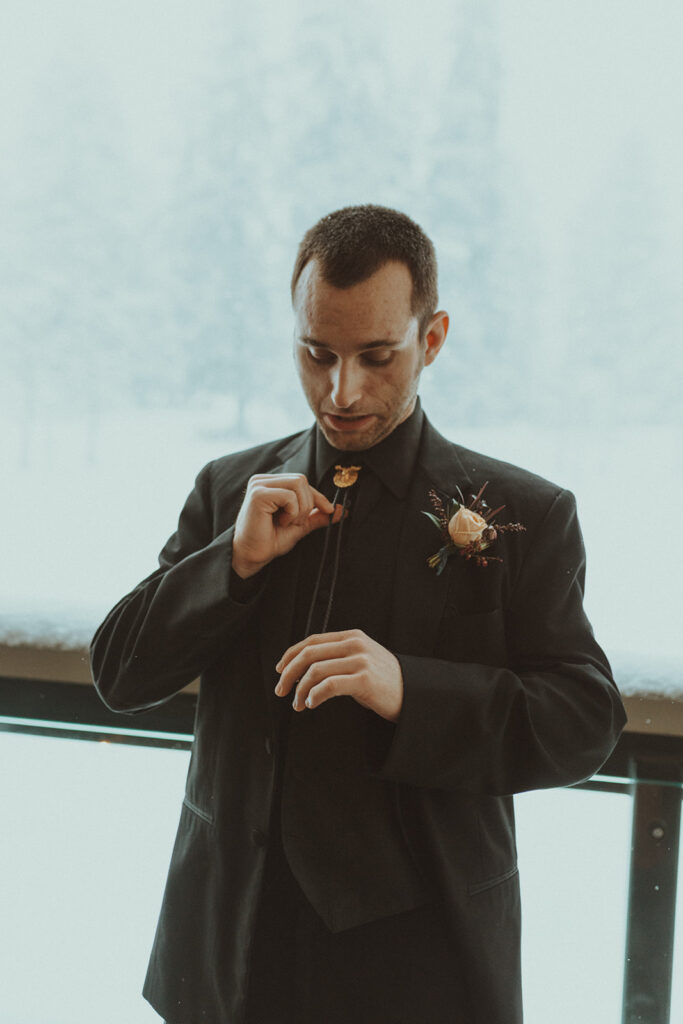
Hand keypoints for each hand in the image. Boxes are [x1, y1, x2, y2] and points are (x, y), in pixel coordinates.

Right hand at [232, 473, 343, 577]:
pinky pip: (290, 496)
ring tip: (287, 522)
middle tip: (295, 522)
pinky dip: (292, 512)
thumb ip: (316, 515)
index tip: (329, 510)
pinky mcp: (258, 494)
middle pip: (302, 480)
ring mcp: (258, 485)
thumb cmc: (269, 540)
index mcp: (270, 483)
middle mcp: (262, 480)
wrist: (251, 556)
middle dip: (307, 504)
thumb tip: (341, 510)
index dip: (317, 496)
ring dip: (301, 508)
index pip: (301, 481)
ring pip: (298, 484)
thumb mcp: (299, 525)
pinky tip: (279, 522)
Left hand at [275, 629, 403, 722]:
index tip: (280, 670)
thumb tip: (305, 669)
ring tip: (299, 704)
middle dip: (289, 673)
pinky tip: (312, 704)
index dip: (291, 655)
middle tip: (281, 691)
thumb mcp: (362, 659)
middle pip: (309, 654)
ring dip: (301, 690)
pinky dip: (314, 695)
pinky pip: (328, 686)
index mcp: (352, 637)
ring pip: (315, 671)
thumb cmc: (384, 682)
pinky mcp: (364, 679)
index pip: (312, 640)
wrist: (415, 694)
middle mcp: (355, 644)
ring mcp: (360, 660)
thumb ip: (339, 657)